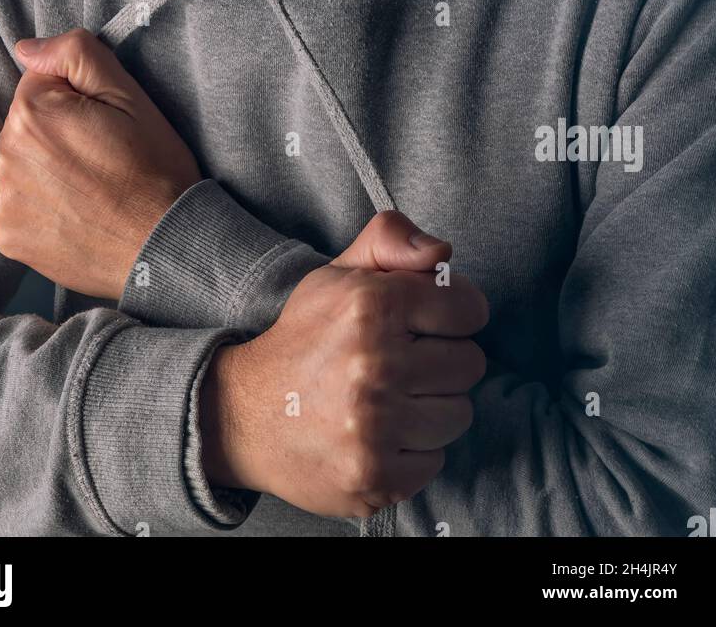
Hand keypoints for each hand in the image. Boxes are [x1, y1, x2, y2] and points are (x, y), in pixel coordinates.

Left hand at [0, 28, 200, 298]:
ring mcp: (4, 202)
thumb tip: (26, 48)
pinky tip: (78, 215)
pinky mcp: (9, 237)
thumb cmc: (154, 169)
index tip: (104, 125)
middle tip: (103, 158)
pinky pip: (19, 208)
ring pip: (22, 167)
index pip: (41, 84)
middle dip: (58, 134)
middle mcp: (5, 156)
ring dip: (46, 173)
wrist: (165, 244)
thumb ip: (75, 54)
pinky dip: (42, 210)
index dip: (78, 99)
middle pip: (26, 126)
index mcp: (31, 114)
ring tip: (92, 190)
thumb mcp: (129, 95)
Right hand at [199, 210, 487, 517]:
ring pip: (459, 414)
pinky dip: (413, 451)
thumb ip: (391, 240)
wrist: (245, 415)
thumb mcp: (338, 273)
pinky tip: (379, 435)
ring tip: (389, 399)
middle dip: (441, 361)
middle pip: (469, 364)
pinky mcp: (375, 475)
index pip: (468, 308)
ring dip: (431, 408)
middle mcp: (375, 364)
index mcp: (372, 304)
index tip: (428, 323)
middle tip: (402, 363)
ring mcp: (375, 425)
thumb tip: (442, 252)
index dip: (452, 314)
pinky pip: (435, 460)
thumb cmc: (304, 339)